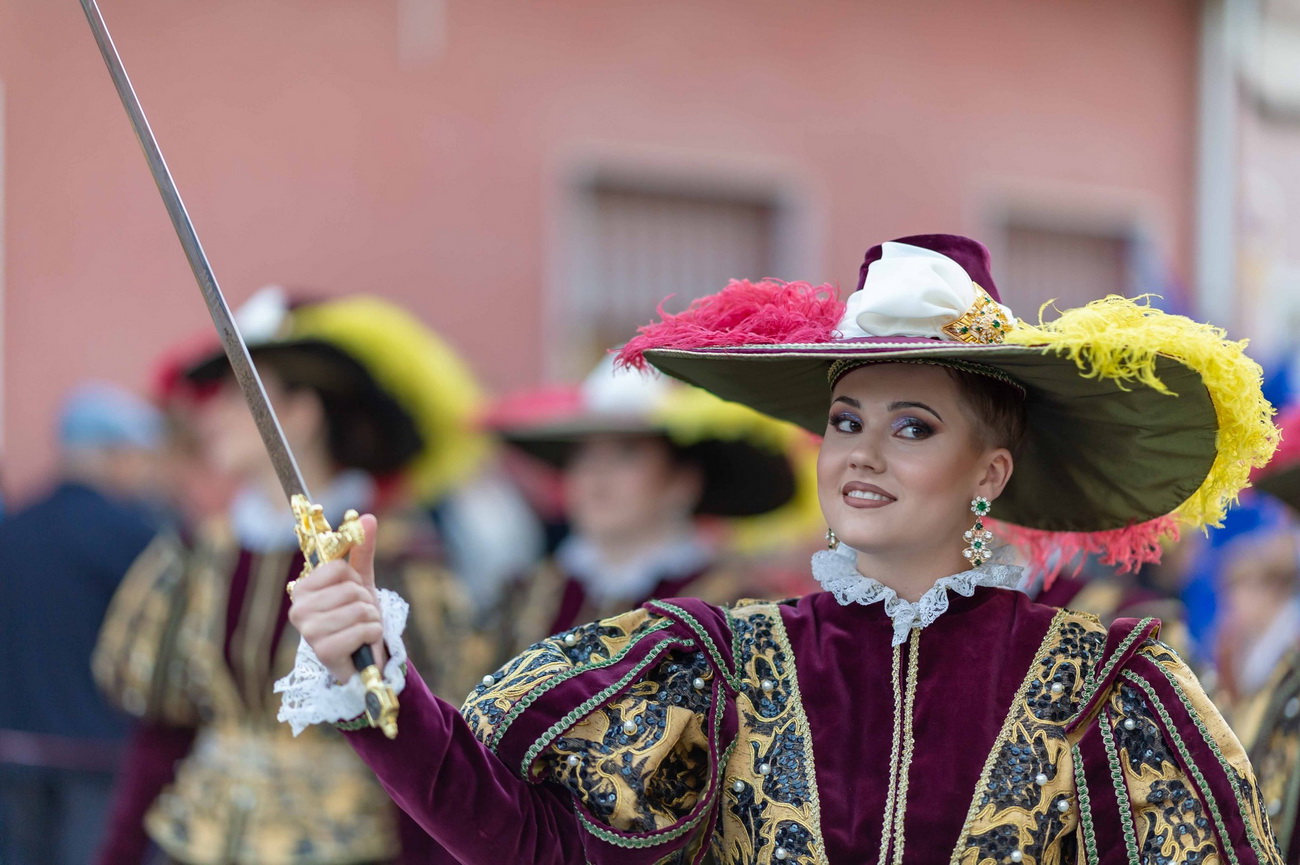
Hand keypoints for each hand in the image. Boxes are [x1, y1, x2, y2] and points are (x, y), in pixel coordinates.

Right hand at [288, 513, 386, 682]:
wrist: (363, 658)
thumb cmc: (357, 618)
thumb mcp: (361, 581)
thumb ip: (361, 549)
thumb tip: (366, 517)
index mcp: (302, 588)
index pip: (338, 568)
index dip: (355, 580)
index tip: (352, 594)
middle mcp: (298, 609)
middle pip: (350, 589)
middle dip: (366, 602)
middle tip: (359, 616)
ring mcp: (308, 632)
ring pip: (358, 608)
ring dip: (371, 619)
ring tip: (362, 628)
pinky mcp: (323, 651)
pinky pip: (362, 629)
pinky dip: (372, 634)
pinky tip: (363, 643)